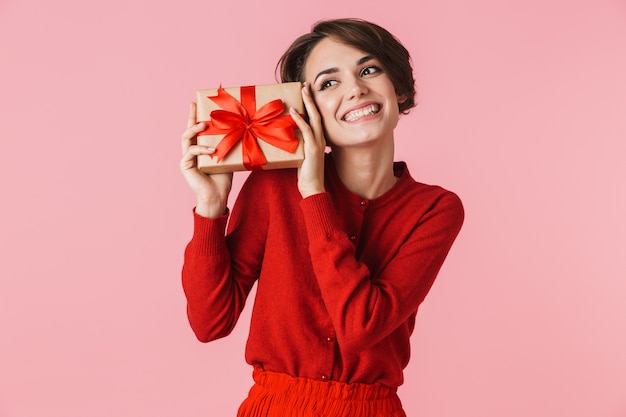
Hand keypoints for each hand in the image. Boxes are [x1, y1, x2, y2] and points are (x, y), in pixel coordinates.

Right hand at [180, 102, 232, 217]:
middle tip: (195, 106)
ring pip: (186, 138)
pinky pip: (191, 152)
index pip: (197, 129)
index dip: (195, 116)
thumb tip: (242, 128)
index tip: (196, 102)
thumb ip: (228, 144)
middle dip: (191, 116)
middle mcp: (191, 150)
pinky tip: (211, 150)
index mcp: (200, 147)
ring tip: (203, 124)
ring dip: (194, 130)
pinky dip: (201, 149)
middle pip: (188, 129)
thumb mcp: (228, 156)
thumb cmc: (223, 178)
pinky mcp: (185, 165)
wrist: (217, 196)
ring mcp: (187, 157)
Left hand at [290, 83, 325, 198]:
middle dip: (311, 98)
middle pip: (317, 113)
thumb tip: (286, 134)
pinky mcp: (313, 149)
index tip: (306, 91)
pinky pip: (307, 131)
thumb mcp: (300, 155)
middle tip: (306, 84)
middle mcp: (320, 138)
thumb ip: (297, 143)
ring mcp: (317, 143)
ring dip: (308, 103)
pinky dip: (300, 121)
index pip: (315, 117)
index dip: (311, 104)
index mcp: (318, 139)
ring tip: (302, 90)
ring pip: (314, 118)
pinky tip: (293, 113)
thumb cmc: (305, 174)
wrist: (312, 187)